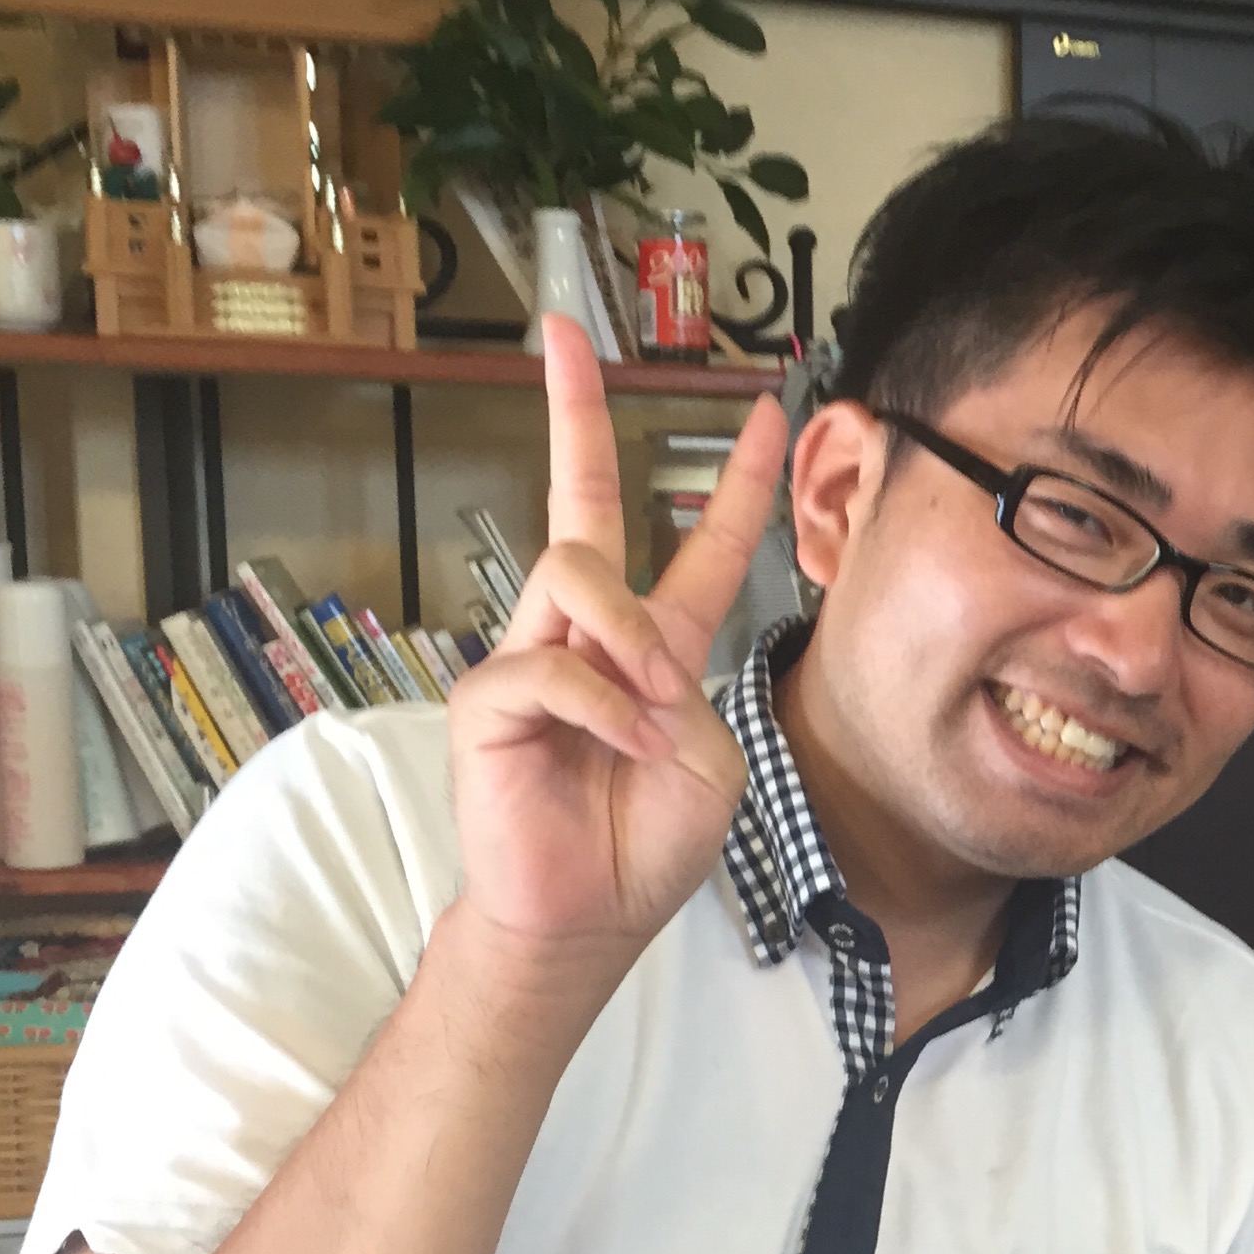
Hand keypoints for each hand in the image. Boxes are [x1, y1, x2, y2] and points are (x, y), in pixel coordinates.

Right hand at [447, 316, 788, 959]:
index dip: (733, 484)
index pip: (699, 547)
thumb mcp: (706, 759)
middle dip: (571, 414)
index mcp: (653, 645)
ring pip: (578, 574)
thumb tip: (630, 655)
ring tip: (654, 709)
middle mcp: (586, 633)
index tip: (765, 414)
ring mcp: (531, 656)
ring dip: (632, 641)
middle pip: (581, 503)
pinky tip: (622, 748)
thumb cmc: (644, 841)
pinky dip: (604, 709)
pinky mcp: (487, 697)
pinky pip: (555, 666)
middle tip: (560, 337)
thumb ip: (686, 692)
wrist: (586, 916)